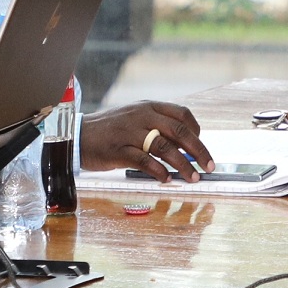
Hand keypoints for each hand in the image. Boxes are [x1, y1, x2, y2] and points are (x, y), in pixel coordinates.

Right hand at [79, 101, 213, 180]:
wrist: (78, 135)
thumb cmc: (111, 130)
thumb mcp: (135, 118)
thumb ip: (157, 126)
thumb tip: (185, 145)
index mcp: (149, 107)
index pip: (181, 114)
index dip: (196, 130)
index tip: (201, 146)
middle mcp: (141, 116)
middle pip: (178, 131)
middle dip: (198, 150)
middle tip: (209, 165)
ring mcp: (130, 132)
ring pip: (164, 147)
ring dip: (182, 164)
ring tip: (192, 177)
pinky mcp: (118, 150)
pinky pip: (144, 160)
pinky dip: (158, 171)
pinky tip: (166, 179)